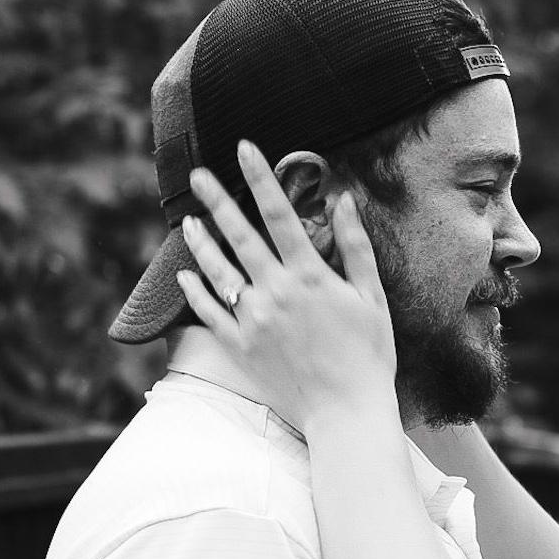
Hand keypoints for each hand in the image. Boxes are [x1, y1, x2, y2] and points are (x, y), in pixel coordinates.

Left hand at [176, 140, 397, 427]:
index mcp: (310, 276)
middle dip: (218, 200)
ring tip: (188, 220)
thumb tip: (344, 200)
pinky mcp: (241, 347)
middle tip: (198, 175)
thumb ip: (355, 246)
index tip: (245, 148)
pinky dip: (196, 292)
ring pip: (218, 271)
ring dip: (202, 242)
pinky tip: (187, 274)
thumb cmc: (368, 353)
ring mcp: (255, 320)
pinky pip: (210, 313)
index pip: (281, 214)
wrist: (346, 411)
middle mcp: (277, 292)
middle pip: (240, 236)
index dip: (262, 178)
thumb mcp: (371, 296)